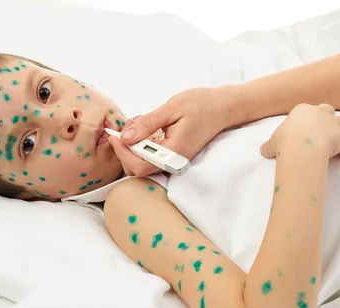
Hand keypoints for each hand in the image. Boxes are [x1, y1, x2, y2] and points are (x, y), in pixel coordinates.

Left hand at [108, 87, 233, 175]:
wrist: (223, 108)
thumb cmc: (201, 105)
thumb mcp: (171, 109)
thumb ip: (147, 124)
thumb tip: (125, 137)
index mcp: (173, 153)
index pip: (139, 165)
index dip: (123, 152)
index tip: (115, 135)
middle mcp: (173, 162)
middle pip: (138, 169)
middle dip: (125, 151)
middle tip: (124, 128)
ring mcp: (173, 160)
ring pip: (143, 164)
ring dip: (132, 148)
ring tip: (135, 124)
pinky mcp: (172, 156)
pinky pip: (150, 157)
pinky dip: (141, 145)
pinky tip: (143, 128)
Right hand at [260, 103, 339, 158]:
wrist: (300, 148)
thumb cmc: (284, 142)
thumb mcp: (271, 143)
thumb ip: (269, 145)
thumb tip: (263, 150)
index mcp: (302, 110)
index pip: (309, 111)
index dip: (310, 122)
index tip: (306, 135)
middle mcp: (320, 112)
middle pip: (329, 111)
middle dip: (327, 122)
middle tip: (320, 138)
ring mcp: (335, 122)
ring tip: (332, 148)